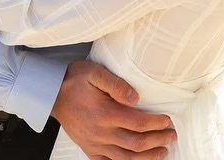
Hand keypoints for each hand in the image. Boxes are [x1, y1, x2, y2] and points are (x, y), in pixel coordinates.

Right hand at [51, 60, 175, 159]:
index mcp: (105, 114)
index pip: (138, 123)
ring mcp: (95, 143)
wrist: (51, 94)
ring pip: (125, 158)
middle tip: (172, 136)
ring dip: (146, 157)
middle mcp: (101, 132)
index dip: (156, 124)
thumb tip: (136, 97)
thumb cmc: (75, 81)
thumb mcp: (95, 73)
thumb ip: (116, 84)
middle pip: (136, 143)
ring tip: (162, 152)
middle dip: (157, 141)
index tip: (168, 120)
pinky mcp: (89, 148)